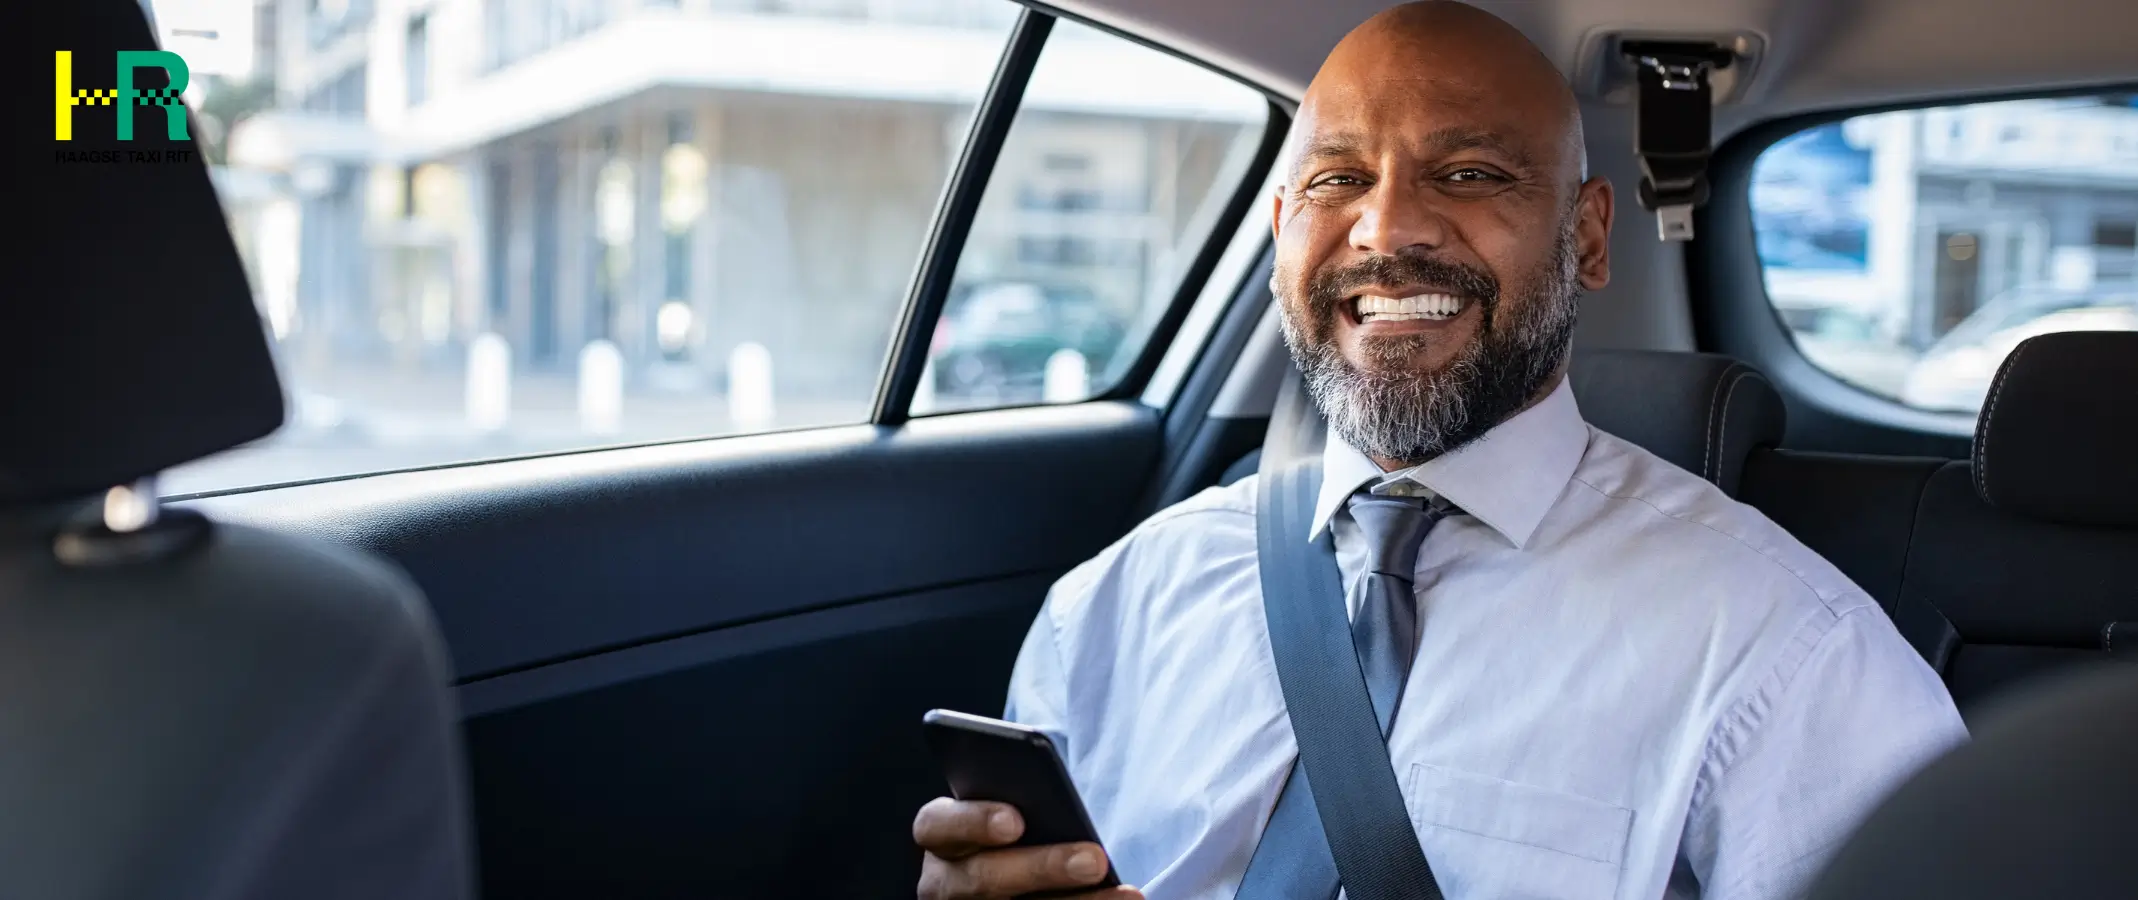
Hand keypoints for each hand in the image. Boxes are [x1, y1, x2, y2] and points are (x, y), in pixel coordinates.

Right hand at [914, 797, 1143, 898]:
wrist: (1026, 871)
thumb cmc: (1025, 826)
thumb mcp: (1017, 807)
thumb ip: (1027, 801)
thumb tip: (1062, 809)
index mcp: (940, 835)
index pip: (936, 826)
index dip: (974, 822)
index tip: (1017, 821)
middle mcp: (944, 883)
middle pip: (981, 880)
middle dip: (1041, 868)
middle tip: (1094, 859)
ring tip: (1127, 894)